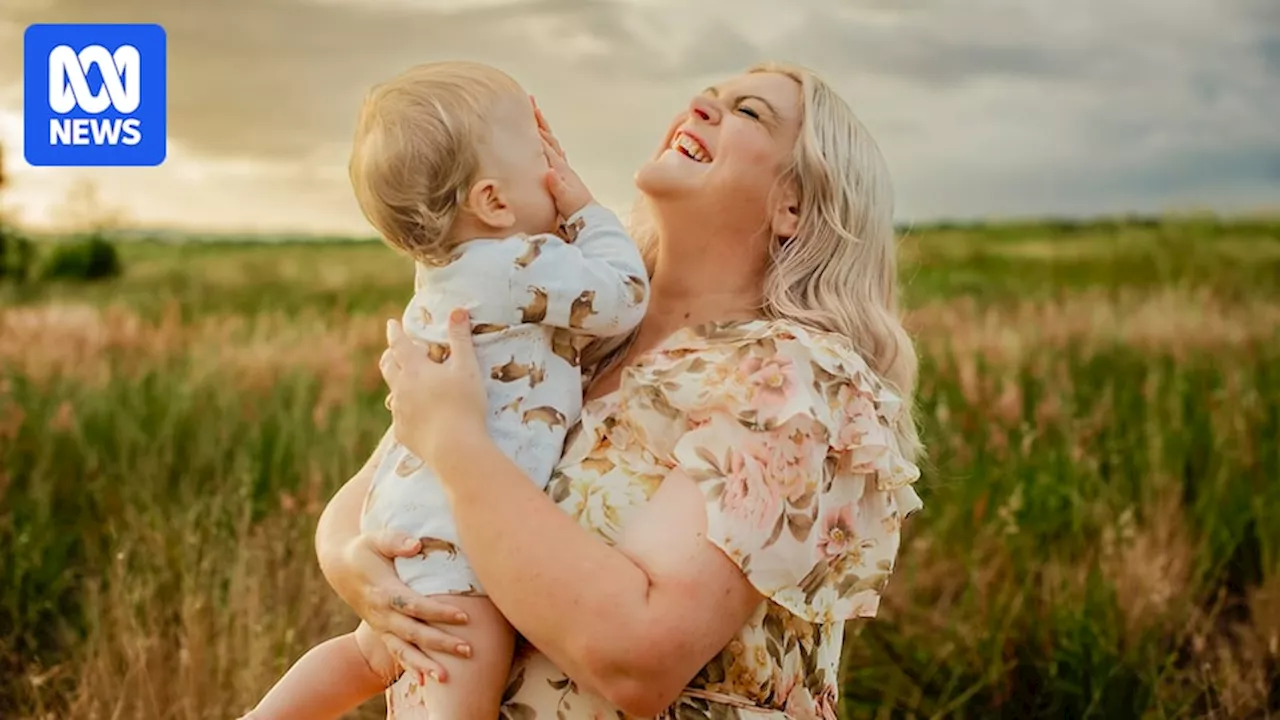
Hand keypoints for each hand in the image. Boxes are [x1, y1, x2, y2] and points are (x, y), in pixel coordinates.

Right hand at [328, 528, 471, 680]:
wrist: (342, 568)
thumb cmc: (365, 550)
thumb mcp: (375, 538)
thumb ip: (395, 540)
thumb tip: (415, 544)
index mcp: (384, 591)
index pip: (414, 605)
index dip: (438, 611)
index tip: (464, 616)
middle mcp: (382, 614)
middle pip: (413, 633)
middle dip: (440, 643)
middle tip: (468, 650)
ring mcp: (382, 626)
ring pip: (404, 650)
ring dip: (425, 664)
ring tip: (447, 677)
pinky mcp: (383, 632)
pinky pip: (398, 654)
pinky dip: (412, 668)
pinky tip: (429, 681)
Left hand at [379, 311, 487, 470]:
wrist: (454, 448)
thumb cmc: (464, 404)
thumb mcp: (467, 368)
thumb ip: (461, 339)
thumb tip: (457, 311)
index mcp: (414, 369)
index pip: (399, 344)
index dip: (395, 332)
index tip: (391, 323)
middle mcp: (401, 389)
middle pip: (388, 366)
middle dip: (390, 355)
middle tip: (393, 350)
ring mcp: (400, 413)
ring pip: (393, 392)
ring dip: (398, 383)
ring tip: (405, 383)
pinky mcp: (403, 433)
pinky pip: (400, 418)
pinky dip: (406, 410)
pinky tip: (415, 415)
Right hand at [532, 98, 592, 218]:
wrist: (587, 218)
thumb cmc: (574, 211)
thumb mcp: (565, 199)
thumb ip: (557, 186)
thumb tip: (549, 172)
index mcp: (560, 168)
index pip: (544, 145)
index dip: (535, 130)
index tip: (526, 113)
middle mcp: (562, 165)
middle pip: (548, 137)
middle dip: (539, 120)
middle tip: (530, 101)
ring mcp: (563, 169)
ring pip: (551, 142)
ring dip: (543, 127)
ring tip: (536, 113)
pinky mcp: (562, 175)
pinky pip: (554, 152)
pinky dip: (548, 142)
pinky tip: (546, 140)